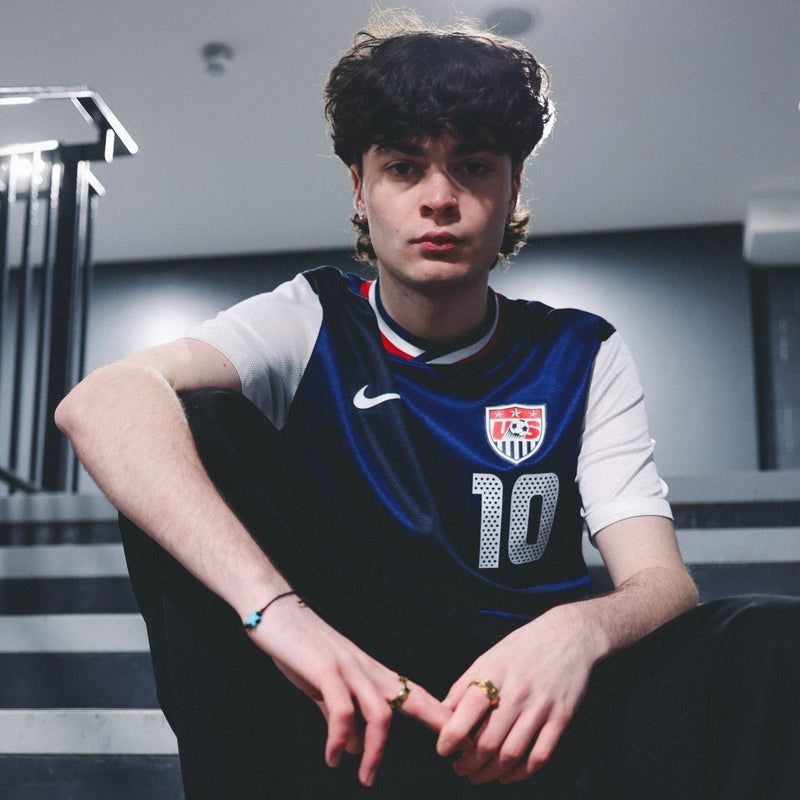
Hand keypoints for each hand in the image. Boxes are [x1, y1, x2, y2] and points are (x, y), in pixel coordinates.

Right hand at [251, 597, 450, 786]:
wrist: (277, 612)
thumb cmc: (301, 649)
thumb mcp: (325, 687)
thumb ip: (340, 715)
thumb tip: (354, 749)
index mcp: (370, 671)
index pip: (412, 693)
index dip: (436, 713)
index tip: (459, 733)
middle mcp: (366, 669)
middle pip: (410, 699)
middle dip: (433, 724)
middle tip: (449, 754)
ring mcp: (348, 668)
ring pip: (381, 712)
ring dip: (376, 750)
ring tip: (366, 779)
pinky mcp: (326, 670)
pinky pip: (343, 710)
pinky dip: (340, 739)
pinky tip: (333, 757)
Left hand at [436, 603, 601, 784]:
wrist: (568, 636)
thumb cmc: (522, 646)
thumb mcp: (489, 656)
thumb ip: (465, 684)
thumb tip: (443, 712)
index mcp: (495, 672)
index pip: (469, 709)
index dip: (452, 735)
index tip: (443, 750)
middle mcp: (517, 691)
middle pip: (489, 740)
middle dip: (469, 762)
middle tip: (460, 768)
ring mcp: (541, 706)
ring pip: (512, 753)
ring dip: (491, 772)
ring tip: (478, 776)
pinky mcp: (561, 718)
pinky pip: (540, 755)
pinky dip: (521, 773)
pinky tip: (508, 775)